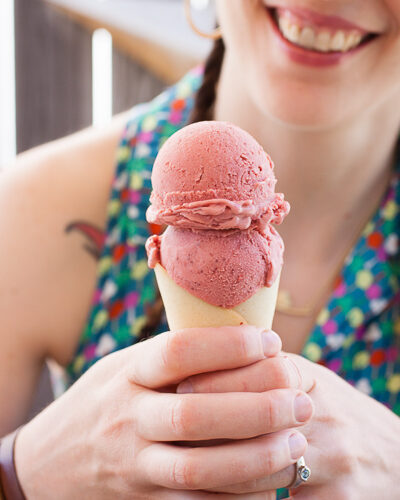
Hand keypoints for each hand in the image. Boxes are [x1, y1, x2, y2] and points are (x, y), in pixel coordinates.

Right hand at [14, 326, 312, 499]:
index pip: (177, 352)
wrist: (50, 460)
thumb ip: (172, 356)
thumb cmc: (105, 399)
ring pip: (199, 469)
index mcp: (127, 373)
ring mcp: (134, 464)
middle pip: (194, 414)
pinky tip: (273, 484)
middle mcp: (128, 418)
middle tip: (301, 401)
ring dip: (257, 458)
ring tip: (298, 442)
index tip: (270, 341)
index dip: (228, 345)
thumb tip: (242, 338)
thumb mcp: (125, 365)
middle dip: (256, 408)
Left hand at [177, 338, 399, 497]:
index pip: (263, 370)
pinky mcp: (340, 499)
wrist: (392, 456)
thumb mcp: (311, 380)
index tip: (180, 384)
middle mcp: (325, 413)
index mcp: (313, 379)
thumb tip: (209, 355)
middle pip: (260, 415)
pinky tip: (216, 494)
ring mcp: (335, 457)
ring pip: (264, 465)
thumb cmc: (334, 411)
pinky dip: (245, 499)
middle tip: (172, 424)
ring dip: (220, 466)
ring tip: (183, 461)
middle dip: (212, 420)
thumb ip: (270, 368)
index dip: (218, 377)